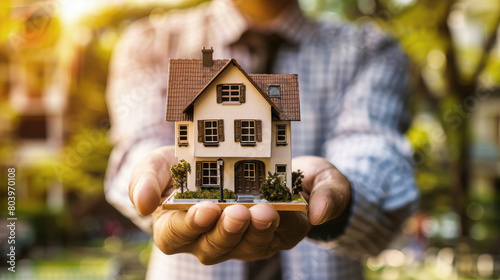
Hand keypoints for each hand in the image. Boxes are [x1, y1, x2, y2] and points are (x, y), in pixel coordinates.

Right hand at [129, 147, 350, 263]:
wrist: (241, 155)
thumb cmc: (192, 160)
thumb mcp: (162, 159)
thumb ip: (146, 175)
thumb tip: (140, 203)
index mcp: (181, 222)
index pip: (175, 237)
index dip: (188, 227)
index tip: (203, 210)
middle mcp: (213, 236)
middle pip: (214, 248)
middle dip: (227, 232)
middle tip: (236, 213)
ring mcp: (248, 237)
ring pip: (252, 246)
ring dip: (259, 231)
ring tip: (264, 210)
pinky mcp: (280, 230)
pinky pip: (289, 233)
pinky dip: (298, 221)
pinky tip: (307, 207)